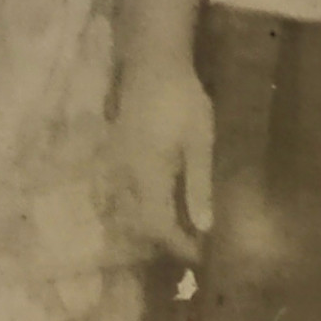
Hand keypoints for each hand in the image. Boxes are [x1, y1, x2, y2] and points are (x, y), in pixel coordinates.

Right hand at [114, 59, 214, 262]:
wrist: (153, 64)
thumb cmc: (182, 100)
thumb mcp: (199, 142)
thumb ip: (199, 186)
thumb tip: (205, 227)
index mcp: (146, 176)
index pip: (158, 227)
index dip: (178, 246)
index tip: (201, 257)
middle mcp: (124, 177)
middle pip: (139, 224)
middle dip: (165, 241)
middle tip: (194, 246)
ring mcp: (116, 166)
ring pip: (128, 211)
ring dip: (152, 226)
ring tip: (182, 230)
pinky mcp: (115, 156)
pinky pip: (124, 195)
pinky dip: (143, 207)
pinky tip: (163, 203)